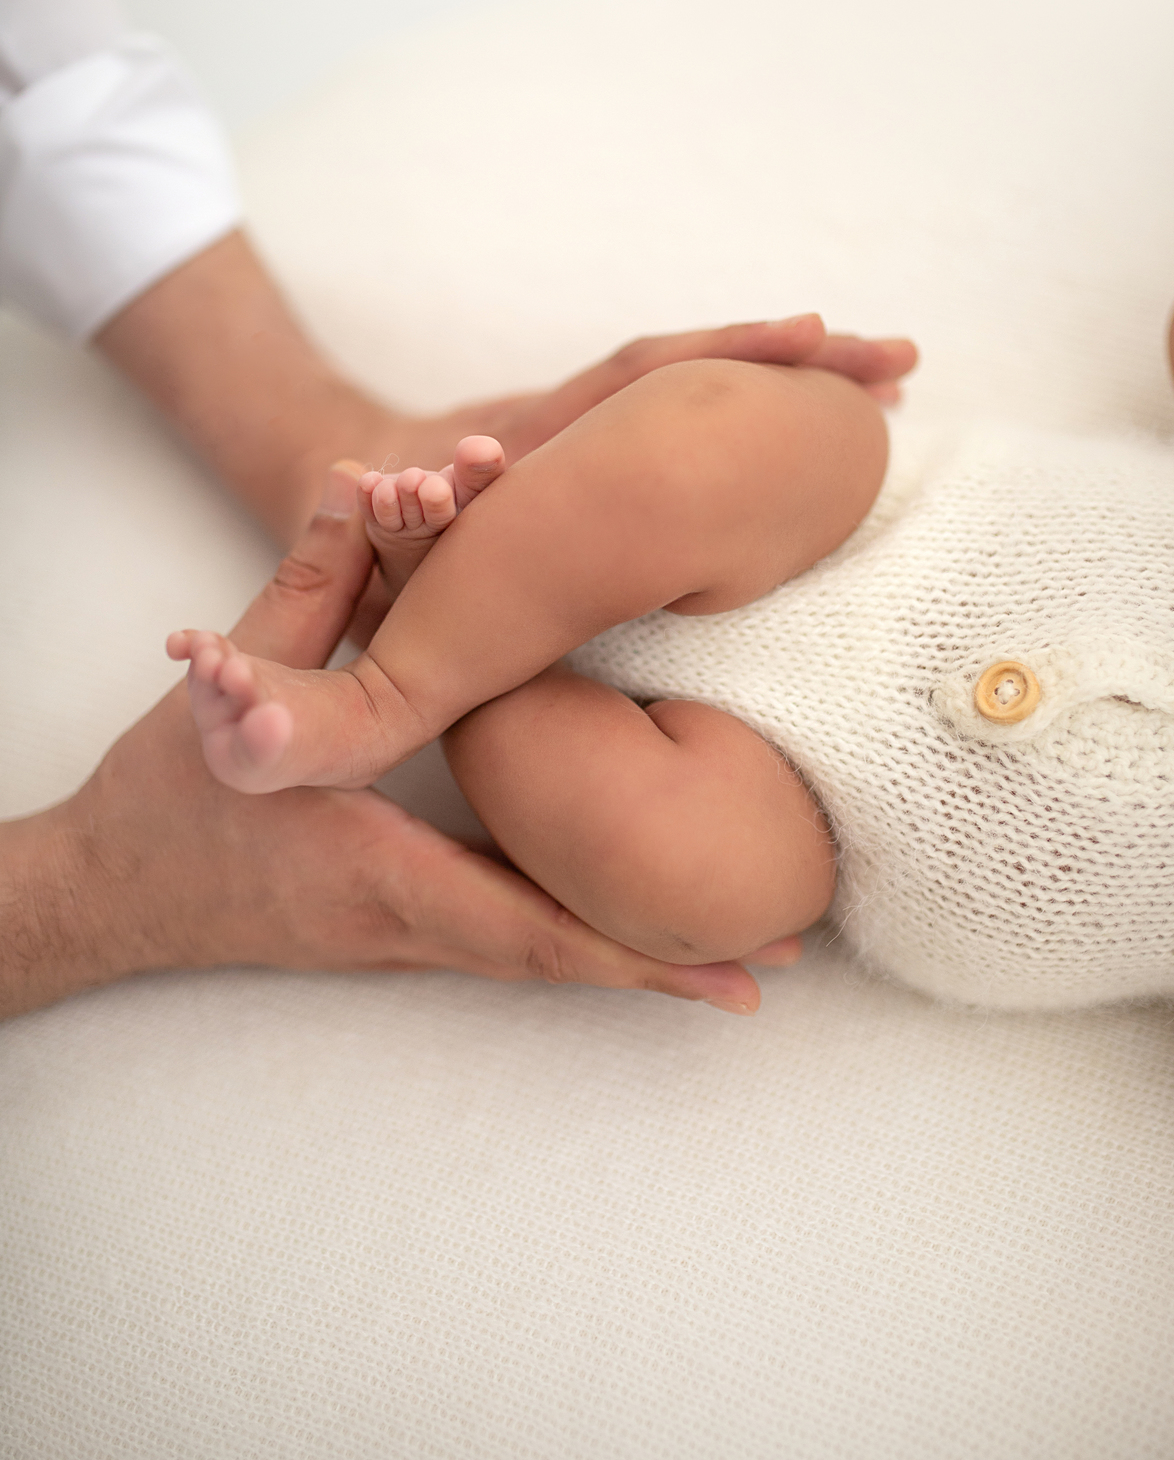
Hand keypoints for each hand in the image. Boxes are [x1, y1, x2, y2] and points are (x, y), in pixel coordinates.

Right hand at [0, 466, 763, 1020]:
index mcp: (381, 870)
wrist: (112, 893)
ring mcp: (403, 937)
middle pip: (562, 959)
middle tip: (775, 957)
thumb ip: (305, 589)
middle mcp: (407, 923)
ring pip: (544, 957)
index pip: (530, 923)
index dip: (639, 951)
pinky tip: (627, 916)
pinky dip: (581, 937)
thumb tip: (357, 487)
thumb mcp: (230, 693)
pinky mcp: (396, 926)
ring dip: (636, 957)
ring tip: (738, 952)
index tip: (733, 972)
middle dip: (669, 965)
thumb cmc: (167, 805)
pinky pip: (510, 940)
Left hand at [410, 314, 917, 470]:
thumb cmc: (374, 512)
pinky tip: (847, 410)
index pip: (642, 374)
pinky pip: (712, 407)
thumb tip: (375, 485)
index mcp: (547, 422)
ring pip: (720, 381)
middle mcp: (589, 409)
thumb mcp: (379, 514)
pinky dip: (777, 400)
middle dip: (797, 358)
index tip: (810, 333)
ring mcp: (610, 420)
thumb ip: (394, 507)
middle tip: (899, 358)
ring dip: (805, 376)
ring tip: (895, 373)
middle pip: (707, 364)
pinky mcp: (623, 436)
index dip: (721, 353)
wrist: (360, 476)